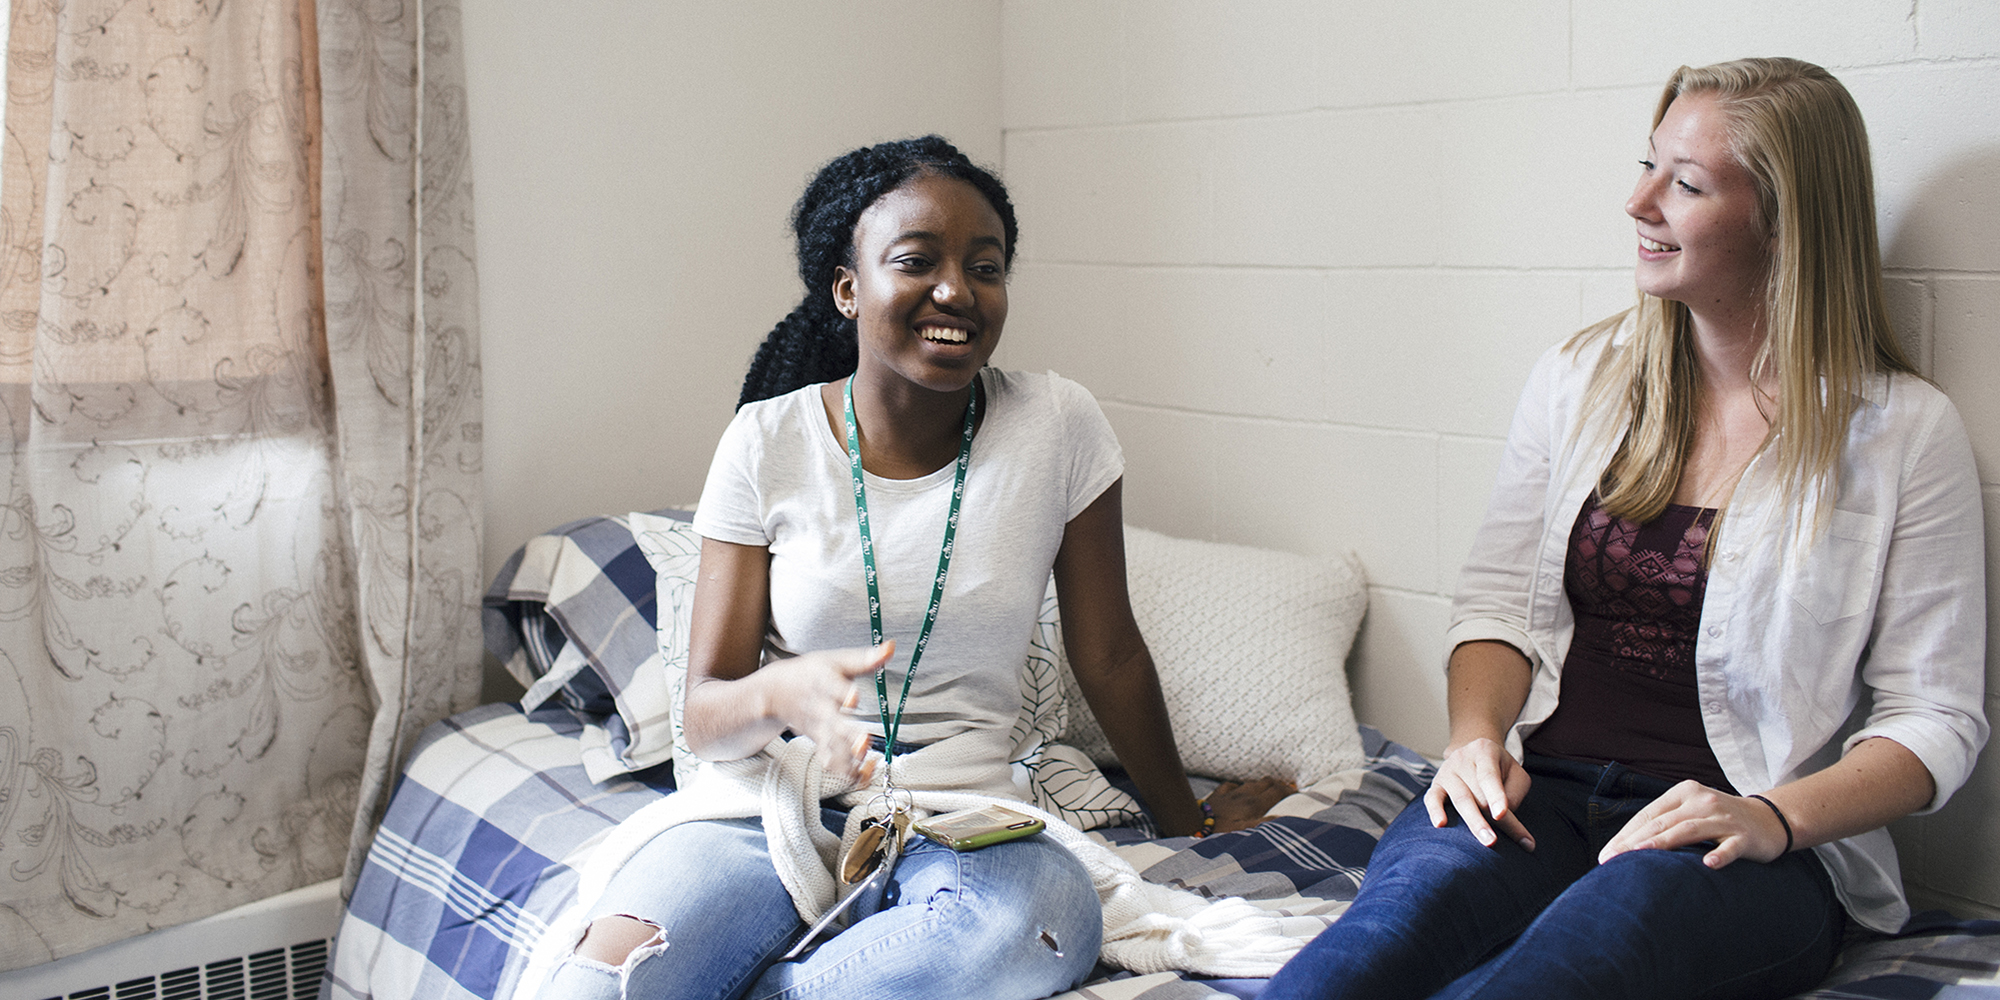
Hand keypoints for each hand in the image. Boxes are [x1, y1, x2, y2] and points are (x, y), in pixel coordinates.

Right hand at [762, 642, 894, 782]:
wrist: (775, 692)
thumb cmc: (809, 674)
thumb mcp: (835, 660)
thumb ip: (865, 658)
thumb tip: (890, 647)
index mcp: (824, 683)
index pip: (833, 688)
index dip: (844, 694)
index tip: (854, 698)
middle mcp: (821, 709)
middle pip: (834, 724)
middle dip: (849, 736)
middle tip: (863, 742)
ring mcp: (819, 730)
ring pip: (832, 749)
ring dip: (849, 759)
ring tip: (868, 763)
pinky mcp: (819, 743)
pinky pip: (832, 763)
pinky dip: (848, 772)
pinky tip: (866, 772)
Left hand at [1204, 776, 1296, 833]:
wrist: (1190, 826)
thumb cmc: (1219, 833)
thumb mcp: (1245, 832)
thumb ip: (1265, 824)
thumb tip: (1285, 818)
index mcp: (1253, 804)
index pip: (1277, 791)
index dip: (1290, 791)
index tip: (1299, 795)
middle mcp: (1243, 795)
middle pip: (1266, 783)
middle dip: (1279, 785)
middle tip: (1287, 792)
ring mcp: (1229, 794)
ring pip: (1251, 783)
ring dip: (1262, 785)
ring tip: (1269, 791)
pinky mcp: (1216, 796)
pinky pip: (1231, 786)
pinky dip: (1241, 786)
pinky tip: (1240, 790)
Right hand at [1425, 737, 1534, 850]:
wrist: (1475, 754)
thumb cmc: (1500, 769)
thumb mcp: (1516, 773)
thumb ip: (1514, 793)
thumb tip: (1502, 818)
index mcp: (1485, 751)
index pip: (1489, 776)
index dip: (1496, 795)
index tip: (1501, 814)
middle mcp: (1462, 758)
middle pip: (1476, 793)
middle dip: (1488, 819)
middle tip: (1495, 841)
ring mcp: (1446, 771)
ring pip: (1459, 799)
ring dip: (1473, 822)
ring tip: (1486, 841)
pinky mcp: (1435, 784)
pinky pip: (1432, 798)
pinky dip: (1435, 811)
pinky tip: (1440, 824)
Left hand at [1597, 781, 1788, 868]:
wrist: (1770, 819)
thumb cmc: (1720, 819)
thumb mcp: (1691, 811)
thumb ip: (1665, 822)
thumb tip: (1626, 845)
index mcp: (1684, 793)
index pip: (1649, 815)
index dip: (1626, 835)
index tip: (1606, 855)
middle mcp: (1702, 801)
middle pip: (1663, 822)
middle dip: (1634, 842)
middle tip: (1613, 861)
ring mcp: (1724, 818)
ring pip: (1689, 830)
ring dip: (1664, 843)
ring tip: (1641, 856)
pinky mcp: (1745, 836)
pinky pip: (1731, 846)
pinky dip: (1720, 854)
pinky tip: (1708, 864)